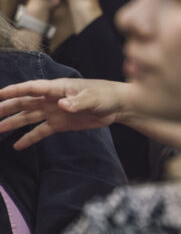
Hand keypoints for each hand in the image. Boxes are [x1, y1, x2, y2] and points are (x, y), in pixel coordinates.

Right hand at [0, 78, 130, 148]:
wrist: (117, 106)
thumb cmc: (105, 95)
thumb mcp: (93, 98)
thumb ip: (77, 102)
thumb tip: (61, 104)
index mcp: (57, 88)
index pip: (32, 88)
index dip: (14, 90)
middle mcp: (51, 99)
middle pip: (24, 102)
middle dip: (7, 107)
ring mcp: (54, 111)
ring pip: (28, 116)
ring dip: (12, 122)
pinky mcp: (59, 123)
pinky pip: (40, 131)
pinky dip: (29, 138)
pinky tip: (17, 145)